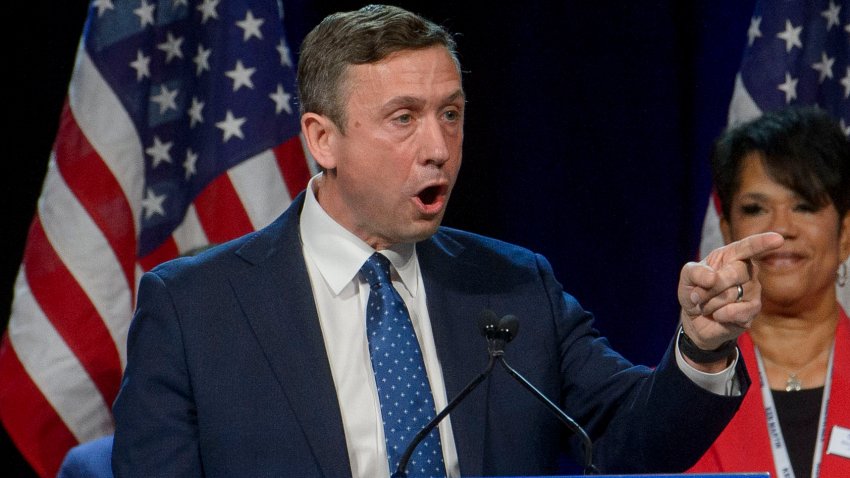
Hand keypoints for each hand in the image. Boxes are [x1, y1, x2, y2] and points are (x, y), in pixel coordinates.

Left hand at [678, 232, 783, 350]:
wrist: (695, 318)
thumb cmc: (694, 290)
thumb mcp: (687, 276)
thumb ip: (696, 272)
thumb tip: (712, 278)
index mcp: (732, 256)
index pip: (748, 247)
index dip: (762, 242)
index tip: (778, 239)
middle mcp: (747, 271)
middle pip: (735, 272)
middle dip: (711, 286)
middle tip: (696, 296)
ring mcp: (753, 291)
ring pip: (732, 294)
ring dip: (710, 303)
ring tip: (707, 305)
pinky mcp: (752, 311)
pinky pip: (735, 312)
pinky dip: (719, 315)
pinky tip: (717, 315)